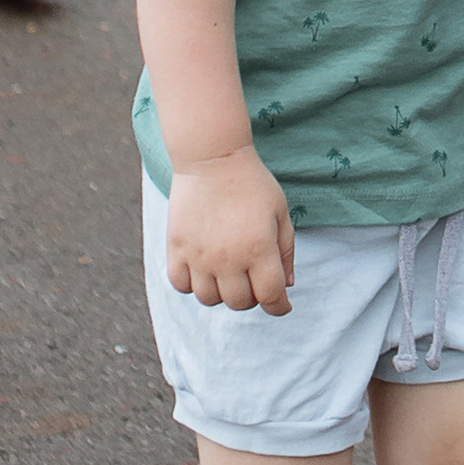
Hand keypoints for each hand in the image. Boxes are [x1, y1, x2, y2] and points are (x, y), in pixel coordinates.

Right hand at [163, 150, 294, 314]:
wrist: (212, 158)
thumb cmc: (252, 183)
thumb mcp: (280, 212)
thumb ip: (286, 251)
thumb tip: (286, 286)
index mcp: (259, 249)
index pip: (271, 297)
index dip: (280, 307)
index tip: (282, 305)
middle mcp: (228, 258)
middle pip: (240, 303)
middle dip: (252, 297)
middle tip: (254, 280)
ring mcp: (199, 255)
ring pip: (210, 299)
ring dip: (222, 293)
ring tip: (228, 273)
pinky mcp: (177, 248)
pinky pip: (181, 285)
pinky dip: (192, 285)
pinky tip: (202, 270)